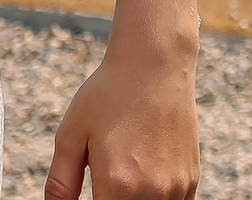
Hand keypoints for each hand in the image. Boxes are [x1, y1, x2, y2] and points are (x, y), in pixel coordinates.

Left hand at [44, 40, 198, 198]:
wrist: (154, 65)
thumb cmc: (107, 95)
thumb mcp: (71, 134)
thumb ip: (61, 183)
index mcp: (118, 186)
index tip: (92, 189)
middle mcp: (152, 193)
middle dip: (110, 199)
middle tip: (102, 176)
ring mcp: (176, 189)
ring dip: (133, 199)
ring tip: (124, 169)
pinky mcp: (191, 181)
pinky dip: (155, 199)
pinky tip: (142, 175)